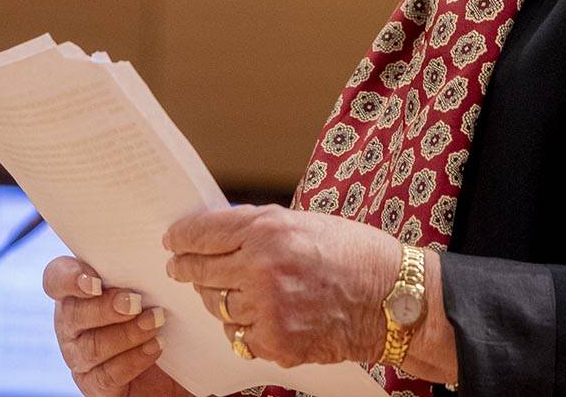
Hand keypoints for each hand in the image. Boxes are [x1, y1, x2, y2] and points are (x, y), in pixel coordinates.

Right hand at [43, 255, 188, 396]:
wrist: (182, 357)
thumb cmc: (165, 307)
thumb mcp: (155, 280)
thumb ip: (145, 263)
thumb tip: (165, 235)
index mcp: (79, 291)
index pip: (55, 279)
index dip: (68, 278)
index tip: (94, 281)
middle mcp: (73, 324)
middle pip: (72, 314)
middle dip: (106, 307)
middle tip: (136, 301)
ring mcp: (81, 357)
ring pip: (91, 347)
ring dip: (126, 333)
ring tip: (156, 321)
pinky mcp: (96, 385)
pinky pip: (106, 376)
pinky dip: (133, 360)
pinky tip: (156, 346)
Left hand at [163, 204, 399, 368]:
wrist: (392, 297)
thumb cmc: (354, 253)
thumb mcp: (304, 222)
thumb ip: (259, 229)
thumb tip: (218, 235)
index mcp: (269, 231)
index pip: (204, 234)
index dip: (182, 238)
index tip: (173, 240)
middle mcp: (261, 269)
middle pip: (201, 272)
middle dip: (187, 268)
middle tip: (180, 266)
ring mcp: (267, 310)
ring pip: (218, 306)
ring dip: (220, 297)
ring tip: (234, 290)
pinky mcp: (276, 343)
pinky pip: (240, 335)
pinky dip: (245, 325)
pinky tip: (261, 314)